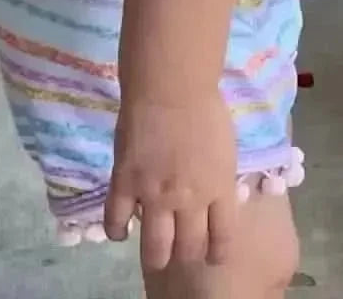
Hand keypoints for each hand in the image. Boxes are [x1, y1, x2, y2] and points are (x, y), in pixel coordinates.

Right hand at [104, 94, 237, 271]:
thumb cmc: (206, 106)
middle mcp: (190, 200)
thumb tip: (215, 198)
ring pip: (154, 249)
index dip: (217, 252)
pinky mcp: (125, 184)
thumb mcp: (226, 147)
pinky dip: (117, 231)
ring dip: (156, 256)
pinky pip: (116, 221)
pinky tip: (120, 231)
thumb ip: (219, 178)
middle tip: (180, 250)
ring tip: (154, 254)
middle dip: (186, 254)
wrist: (171, 85)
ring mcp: (155, 195)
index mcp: (220, 188)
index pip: (223, 237)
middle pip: (188, 248)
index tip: (212, 255)